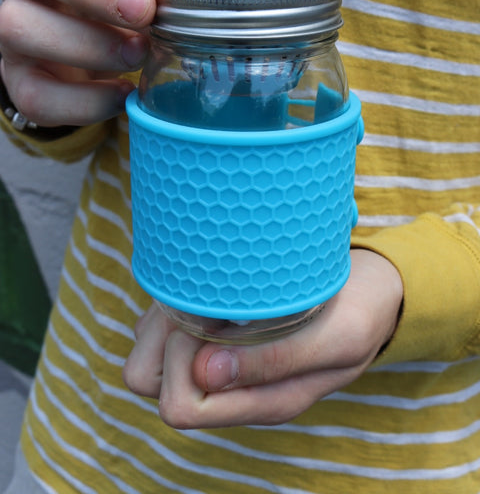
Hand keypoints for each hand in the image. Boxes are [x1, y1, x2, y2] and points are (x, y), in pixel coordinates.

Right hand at [0, 0, 165, 126]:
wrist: (90, 67)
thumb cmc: (121, 14)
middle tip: (143, 11)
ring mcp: (13, 29)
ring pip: (18, 25)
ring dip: (88, 43)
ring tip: (138, 54)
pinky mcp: (19, 81)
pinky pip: (34, 94)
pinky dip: (85, 100)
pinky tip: (124, 94)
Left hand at [123, 248, 402, 427]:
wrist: (375, 291)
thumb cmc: (361, 312)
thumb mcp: (336, 338)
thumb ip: (276, 362)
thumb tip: (203, 376)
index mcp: (259, 400)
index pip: (180, 406)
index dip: (183, 361)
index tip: (216, 319)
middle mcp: (230, 387)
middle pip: (148, 381)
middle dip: (163, 338)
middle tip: (203, 300)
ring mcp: (218, 359)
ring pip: (147, 351)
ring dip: (163, 315)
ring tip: (206, 286)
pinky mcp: (214, 331)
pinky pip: (159, 324)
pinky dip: (170, 300)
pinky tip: (207, 282)